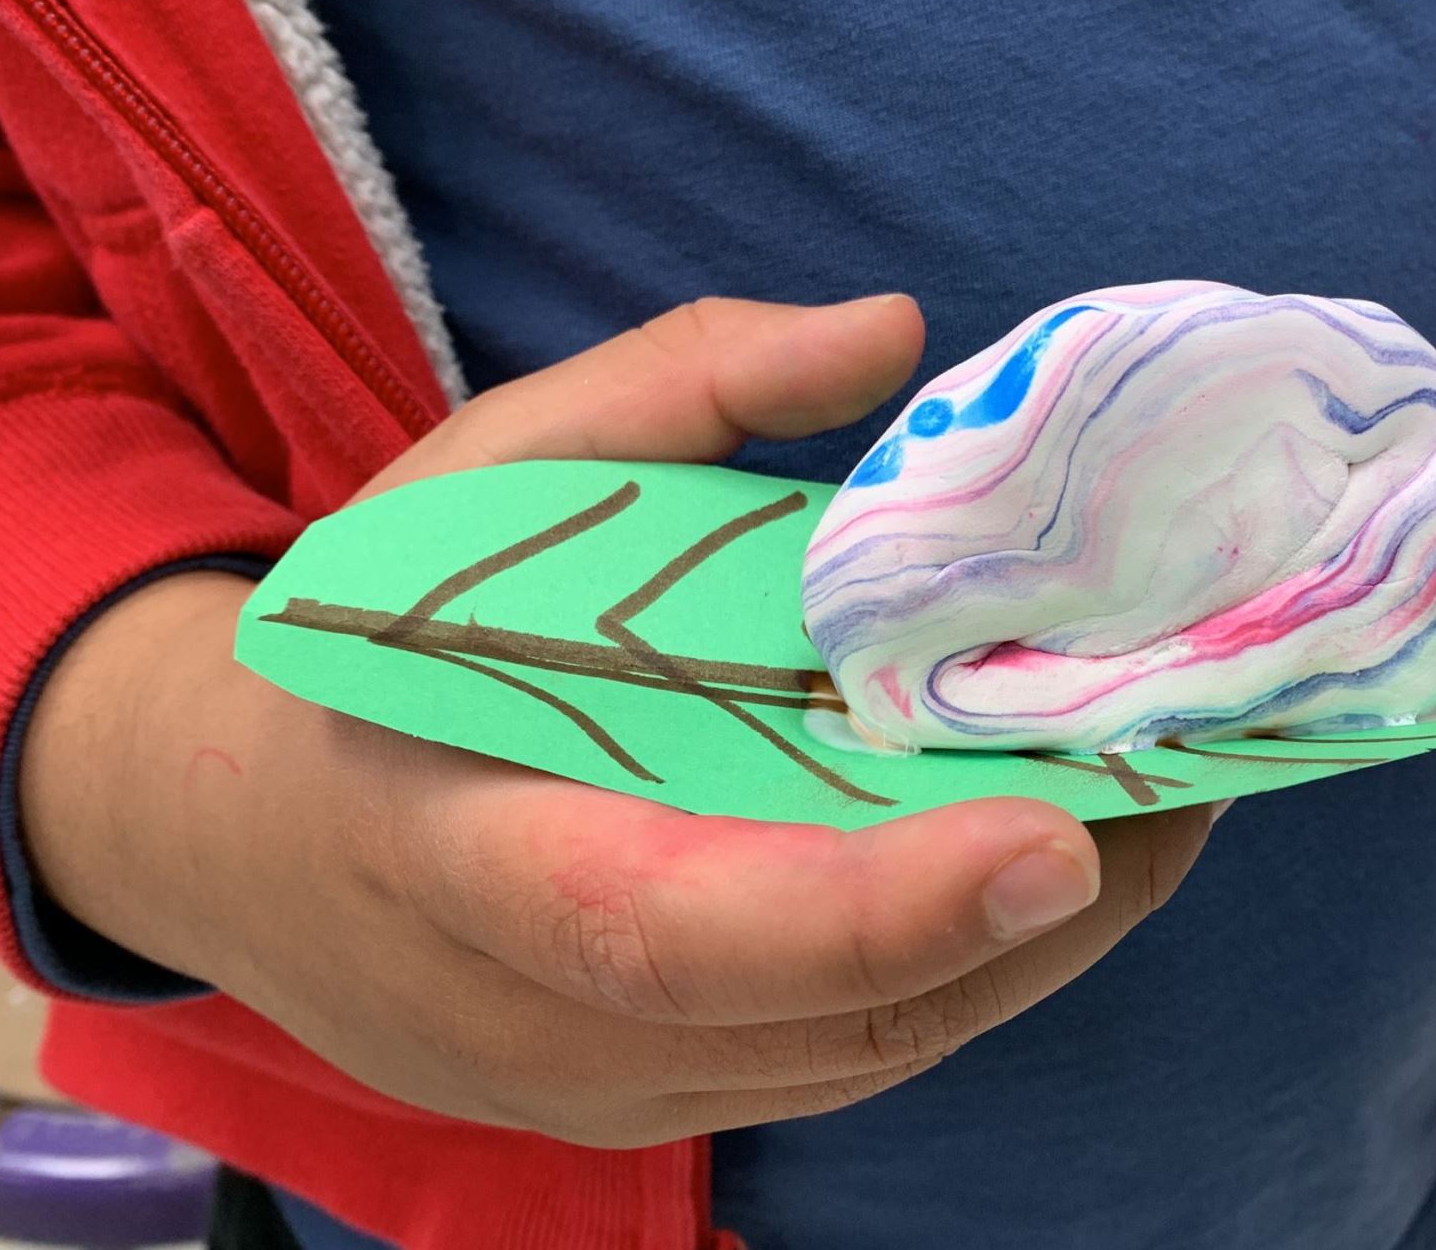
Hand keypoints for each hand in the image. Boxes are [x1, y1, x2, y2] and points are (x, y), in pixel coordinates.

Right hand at [23, 295, 1214, 1144]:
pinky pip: (855, 1060)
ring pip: (870, 1056)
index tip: (1055, 834)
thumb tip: (890, 330)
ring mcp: (602, 1090)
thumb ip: (674, 389)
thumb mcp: (481, 473)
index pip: (669, 930)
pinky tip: (1057, 856)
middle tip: (1192, 772)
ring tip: (1162, 799)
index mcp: (463, 846)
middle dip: (1036, 915)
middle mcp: (533, 1016)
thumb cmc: (379, 636)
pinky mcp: (658, 1104)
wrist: (243, 835)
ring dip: (1038, 943)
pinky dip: (975, 966)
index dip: (871, 907)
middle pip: (825, 1021)